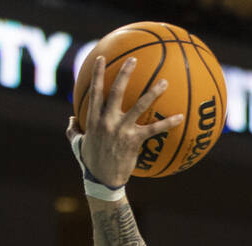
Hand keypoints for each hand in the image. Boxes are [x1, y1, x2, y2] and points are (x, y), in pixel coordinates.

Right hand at [67, 57, 182, 186]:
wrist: (103, 181)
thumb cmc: (91, 163)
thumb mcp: (77, 145)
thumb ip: (73, 130)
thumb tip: (71, 119)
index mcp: (94, 119)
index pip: (95, 91)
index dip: (98, 74)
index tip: (102, 59)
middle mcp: (107, 121)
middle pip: (117, 91)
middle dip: (125, 73)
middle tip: (133, 59)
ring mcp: (121, 130)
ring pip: (139, 106)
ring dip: (152, 92)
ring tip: (164, 81)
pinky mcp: (134, 141)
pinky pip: (153, 129)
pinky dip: (167, 123)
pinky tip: (180, 117)